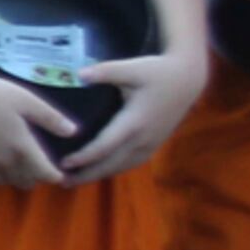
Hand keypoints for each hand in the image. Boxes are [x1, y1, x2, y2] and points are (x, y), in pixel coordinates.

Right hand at [0, 69, 71, 188]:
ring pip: (5, 182)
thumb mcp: (27, 100)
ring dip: (14, 177)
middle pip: (26, 181)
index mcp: (23, 148)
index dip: (56, 175)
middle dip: (36, 177)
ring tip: (16, 166)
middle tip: (38, 166)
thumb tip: (74, 132)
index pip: (46, 174)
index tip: (60, 172)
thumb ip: (51, 118)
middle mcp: (5, 163)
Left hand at [59, 50, 202, 181]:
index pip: (105, 146)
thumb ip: (105, 71)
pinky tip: (99, 171)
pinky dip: (113, 169)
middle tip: (61, 182)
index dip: (84, 157)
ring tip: (75, 180)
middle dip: (86, 175)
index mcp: (134, 121)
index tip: (63, 163)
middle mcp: (142, 138)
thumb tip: (78, 74)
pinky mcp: (154, 144)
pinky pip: (131, 163)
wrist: (187, 80)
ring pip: (121, 167)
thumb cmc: (157, 71)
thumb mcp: (132, 67)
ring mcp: (150, 144)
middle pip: (111, 164)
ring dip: (98, 175)